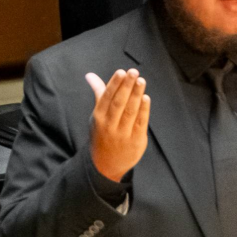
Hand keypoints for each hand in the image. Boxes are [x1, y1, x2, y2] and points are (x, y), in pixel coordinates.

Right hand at [86, 68, 149, 183]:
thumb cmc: (102, 133)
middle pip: (119, 103)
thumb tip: (90, 75)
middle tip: (133, 72)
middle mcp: (109, 125)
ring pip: (130, 112)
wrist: (106, 165)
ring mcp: (123, 134)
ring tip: (141, 80)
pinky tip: (146, 98)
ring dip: (136, 95)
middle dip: (126, 86)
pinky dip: (143, 110)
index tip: (121, 72)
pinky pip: (140, 123)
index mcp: (98, 117)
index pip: (106, 97)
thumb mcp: (97, 115)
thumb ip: (98, 94)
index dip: (114, 84)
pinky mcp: (136, 141)